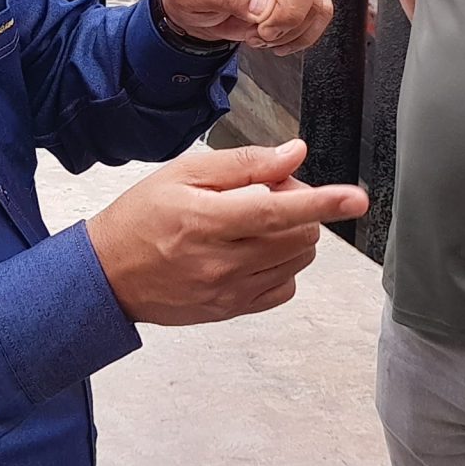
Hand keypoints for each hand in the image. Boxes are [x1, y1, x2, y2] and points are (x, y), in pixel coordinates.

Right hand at [87, 138, 367, 324]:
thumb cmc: (141, 217)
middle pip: (297, 236)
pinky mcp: (231, 310)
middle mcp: (221, 261)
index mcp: (206, 220)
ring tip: (254, 221)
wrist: (108, 275)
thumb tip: (293, 155)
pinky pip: (283, 288)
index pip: (278, 212)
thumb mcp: (183, 174)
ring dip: (292, 235)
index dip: (323, 203)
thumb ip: (243, 164)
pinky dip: (282, 265)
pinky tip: (254, 250)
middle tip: (266, 192)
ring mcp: (228, 291)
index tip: (357, 198)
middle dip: (298, 208)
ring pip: (296, 261)